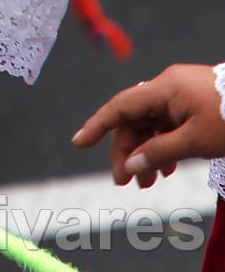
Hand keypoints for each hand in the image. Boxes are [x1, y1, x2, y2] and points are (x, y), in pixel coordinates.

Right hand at [73, 65, 224, 187]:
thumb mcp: (194, 142)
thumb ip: (159, 151)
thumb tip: (130, 164)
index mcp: (164, 89)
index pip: (120, 106)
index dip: (97, 124)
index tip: (78, 143)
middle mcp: (166, 88)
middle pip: (134, 119)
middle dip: (127, 151)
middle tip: (124, 183)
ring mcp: (178, 95)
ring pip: (149, 124)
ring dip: (145, 152)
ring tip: (147, 184)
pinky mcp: (189, 104)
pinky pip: (166, 124)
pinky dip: (161, 146)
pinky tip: (164, 169)